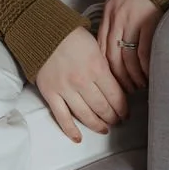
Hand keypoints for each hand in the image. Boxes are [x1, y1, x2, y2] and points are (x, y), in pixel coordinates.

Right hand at [36, 27, 129, 143]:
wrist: (42, 31)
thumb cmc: (71, 36)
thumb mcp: (96, 46)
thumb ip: (105, 67)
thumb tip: (117, 85)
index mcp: (97, 67)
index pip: (116, 96)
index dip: (123, 108)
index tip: (126, 113)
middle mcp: (83, 81)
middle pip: (103, 108)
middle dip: (113, 117)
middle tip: (118, 121)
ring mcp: (65, 89)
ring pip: (85, 115)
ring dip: (97, 125)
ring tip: (104, 129)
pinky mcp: (50, 94)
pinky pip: (62, 117)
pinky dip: (70, 130)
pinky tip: (78, 138)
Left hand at [97, 0, 160, 92]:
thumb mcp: (118, 0)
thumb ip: (114, 19)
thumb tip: (112, 42)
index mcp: (108, 14)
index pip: (101, 48)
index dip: (105, 68)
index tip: (111, 82)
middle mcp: (117, 19)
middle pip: (112, 57)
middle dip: (118, 78)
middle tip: (125, 91)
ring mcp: (133, 21)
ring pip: (127, 58)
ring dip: (133, 75)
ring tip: (139, 86)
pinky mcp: (150, 22)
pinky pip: (144, 51)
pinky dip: (145, 67)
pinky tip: (149, 75)